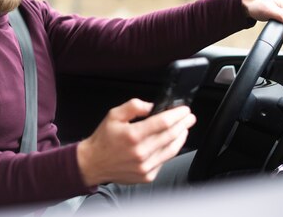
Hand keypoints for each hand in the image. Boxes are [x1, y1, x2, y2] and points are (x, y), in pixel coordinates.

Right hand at [76, 98, 195, 185]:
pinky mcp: (147, 176)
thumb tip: (152, 106)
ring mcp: (145, 166)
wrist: (93, 163)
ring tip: (184, 129)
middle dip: (184, 124)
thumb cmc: (103, 139)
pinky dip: (171, 150)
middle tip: (189, 117)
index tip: (184, 110)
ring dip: (181, 137)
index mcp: (133, 135)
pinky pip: (164, 161)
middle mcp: (140, 152)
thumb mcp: (114, 115)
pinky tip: (171, 143)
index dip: (177, 115)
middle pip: (171, 135)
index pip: (163, 122)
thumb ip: (134, 106)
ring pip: (172, 150)